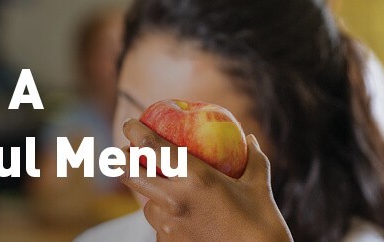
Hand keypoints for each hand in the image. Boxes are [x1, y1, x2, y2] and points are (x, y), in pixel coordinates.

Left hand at [118, 119, 292, 241]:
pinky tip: (185, 219)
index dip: (135, 132)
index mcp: (196, 178)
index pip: (153, 147)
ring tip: (166, 192)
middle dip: (121, 160)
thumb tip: (249, 139)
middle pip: (130, 175)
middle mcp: (175, 200)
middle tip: (124, 153)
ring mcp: (168, 226)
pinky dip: (168, 219)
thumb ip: (252, 158)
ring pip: (146, 204)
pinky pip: (160, 226)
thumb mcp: (259, 184)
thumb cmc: (262, 221)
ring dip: (150, 195)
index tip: (130, 124)